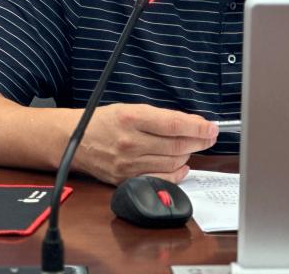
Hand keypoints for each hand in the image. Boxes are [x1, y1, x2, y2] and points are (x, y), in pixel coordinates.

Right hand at [74, 103, 218, 184]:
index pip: (174, 125)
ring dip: (189, 155)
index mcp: (132, 118)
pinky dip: (177, 174)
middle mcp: (130, 142)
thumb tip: (192, 124)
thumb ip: (161, 117)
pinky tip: (183, 166)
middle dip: (199, 140)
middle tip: (209, 136)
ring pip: (172, 163)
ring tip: (193, 146)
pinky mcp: (126, 179)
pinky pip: (160, 179)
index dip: (198, 127)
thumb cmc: (105, 121)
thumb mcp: (132, 108)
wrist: (76, 140)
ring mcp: (128, 164)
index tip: (212, 127)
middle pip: (177, 145)